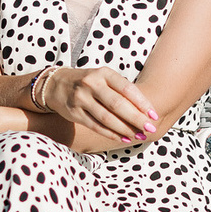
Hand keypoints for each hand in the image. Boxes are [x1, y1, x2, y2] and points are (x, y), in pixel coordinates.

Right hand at [41, 66, 159, 143]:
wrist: (56, 84)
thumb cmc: (89, 82)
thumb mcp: (104, 78)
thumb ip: (121, 90)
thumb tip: (145, 110)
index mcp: (103, 73)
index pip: (127, 89)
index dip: (142, 103)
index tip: (154, 115)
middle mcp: (91, 84)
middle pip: (118, 105)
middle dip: (136, 119)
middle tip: (150, 128)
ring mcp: (81, 99)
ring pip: (107, 118)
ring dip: (125, 129)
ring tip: (139, 135)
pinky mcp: (74, 113)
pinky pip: (96, 126)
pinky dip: (111, 133)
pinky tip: (123, 138)